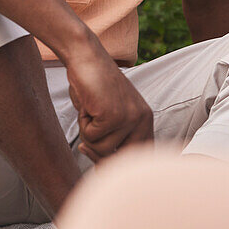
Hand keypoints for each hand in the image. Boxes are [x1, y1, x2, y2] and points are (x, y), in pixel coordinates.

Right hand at [64, 33, 152, 161]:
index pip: (140, 156)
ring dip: (89, 134)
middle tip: (84, 145)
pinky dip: (83, 124)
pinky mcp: (113, 115)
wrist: (86, 57)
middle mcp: (142, 119)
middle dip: (99, 156)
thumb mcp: (110, 115)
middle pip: (120, 158)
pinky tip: (87, 105)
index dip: (118, 166)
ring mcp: (129, 117)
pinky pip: (91, 137)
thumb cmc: (93, 86)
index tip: (100, 170)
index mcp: (146, 119)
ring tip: (90, 111)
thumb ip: (113, 138)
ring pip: (102, 149)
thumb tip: (103, 171)